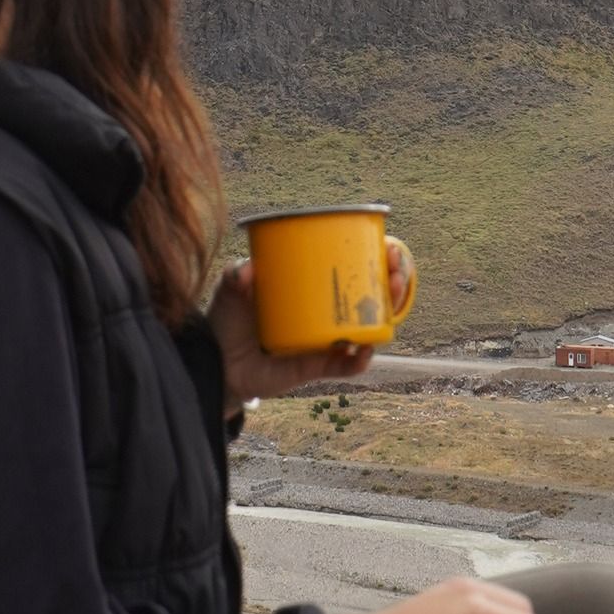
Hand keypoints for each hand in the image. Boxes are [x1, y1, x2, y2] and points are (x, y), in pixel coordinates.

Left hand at [209, 241, 414, 409]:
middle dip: (392, 283)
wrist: (216, 363)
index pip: (349, 270)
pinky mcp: (317, 367)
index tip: (389, 246)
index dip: (374, 258)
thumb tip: (248, 270)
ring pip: (367, 329)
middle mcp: (322, 316)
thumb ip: (235, 275)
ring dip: (388, 314)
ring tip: (392, 296)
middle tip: (397, 270)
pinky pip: (346, 366)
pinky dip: (359, 359)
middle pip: (369, 298)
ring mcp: (323, 341)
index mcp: (310, 291)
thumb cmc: (227, 321)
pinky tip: (366, 348)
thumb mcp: (229, 290)